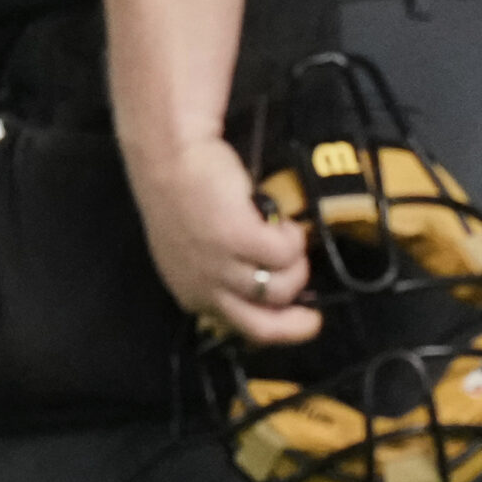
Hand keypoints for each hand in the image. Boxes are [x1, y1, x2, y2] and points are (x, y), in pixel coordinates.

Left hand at [122, 134, 320, 347]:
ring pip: (283, 287)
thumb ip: (218, 273)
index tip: (300, 319)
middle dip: (295, 324)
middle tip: (312, 310)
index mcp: (190, 292)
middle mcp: (204, 288)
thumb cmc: (182, 191)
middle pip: (262, 327)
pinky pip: (287, 252)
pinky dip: (292, 236)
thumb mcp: (192, 248)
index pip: (239, 328)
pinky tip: (280, 218)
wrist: (170, 153)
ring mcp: (221, 266)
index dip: (275, 326)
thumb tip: (261, 288)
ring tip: (286, 235)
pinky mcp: (240, 239)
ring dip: (294, 262)